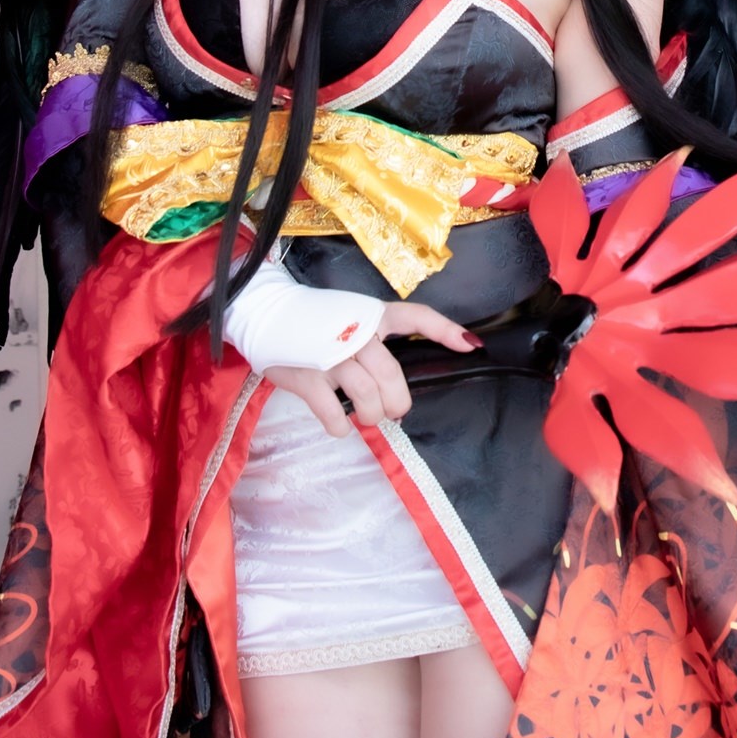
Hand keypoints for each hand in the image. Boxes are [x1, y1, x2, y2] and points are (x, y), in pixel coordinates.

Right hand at [265, 301, 479, 436]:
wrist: (265, 311)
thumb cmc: (313, 321)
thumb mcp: (348, 318)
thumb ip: (374, 343)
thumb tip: (395, 386)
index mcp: (371, 314)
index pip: (416, 316)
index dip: (445, 330)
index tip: (471, 346)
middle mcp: (354, 331)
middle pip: (391, 376)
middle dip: (397, 402)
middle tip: (392, 411)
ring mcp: (330, 353)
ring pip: (366, 396)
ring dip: (370, 416)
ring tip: (365, 417)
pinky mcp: (306, 375)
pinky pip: (332, 412)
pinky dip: (339, 425)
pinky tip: (339, 425)